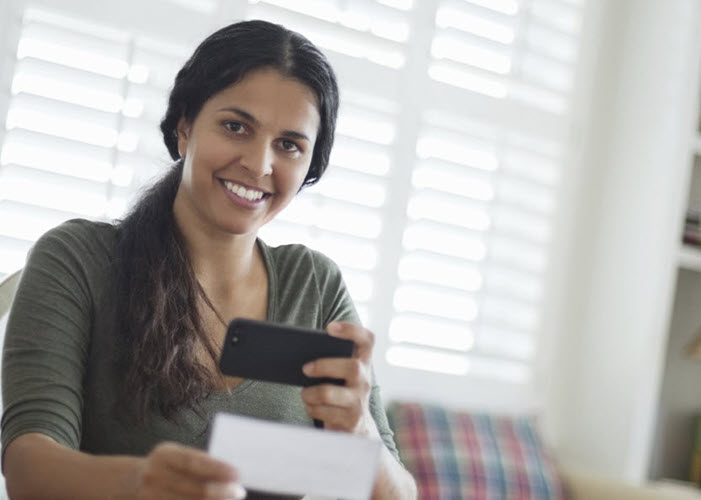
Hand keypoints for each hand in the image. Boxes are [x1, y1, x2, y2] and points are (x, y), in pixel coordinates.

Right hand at [134, 442, 245, 499]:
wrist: (135, 480)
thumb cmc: (168, 466)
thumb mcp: (178, 455)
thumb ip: (199, 462)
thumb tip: (230, 474)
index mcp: (164, 455)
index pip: (194, 462)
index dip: (217, 469)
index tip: (237, 474)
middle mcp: (155, 476)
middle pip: (195, 489)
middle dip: (222, 492)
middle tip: (239, 491)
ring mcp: (151, 497)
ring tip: (230, 498)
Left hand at [301, 322, 378, 436]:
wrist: (355, 425)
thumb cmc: (340, 390)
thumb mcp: (340, 373)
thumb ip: (331, 360)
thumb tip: (300, 353)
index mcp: (363, 362)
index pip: (367, 340)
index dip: (351, 330)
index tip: (329, 327)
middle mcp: (365, 380)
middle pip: (352, 367)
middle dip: (323, 366)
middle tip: (305, 368)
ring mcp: (359, 402)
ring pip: (329, 393)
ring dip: (310, 393)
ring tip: (305, 393)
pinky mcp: (351, 421)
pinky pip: (324, 413)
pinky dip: (312, 409)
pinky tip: (311, 407)